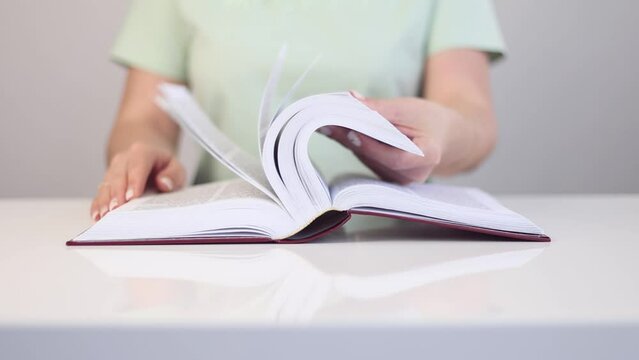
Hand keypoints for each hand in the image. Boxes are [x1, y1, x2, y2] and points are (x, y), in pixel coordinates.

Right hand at [90, 142, 185, 220]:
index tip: (132, 196)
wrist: (149, 159)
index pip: (137, 165)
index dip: (134, 181)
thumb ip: (173, 175)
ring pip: (107, 184)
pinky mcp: (107, 181)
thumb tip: (164, 183)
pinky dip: (98, 204)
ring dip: (104, 200)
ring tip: (104, 216)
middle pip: (119, 176)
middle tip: (116, 210)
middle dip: (117, 194)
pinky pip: (100, 192)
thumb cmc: (164, 167)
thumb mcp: (176, 168)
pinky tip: (96, 215)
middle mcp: (124, 159)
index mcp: (143, 152)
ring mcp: (113, 170)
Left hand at [323, 91, 460, 183]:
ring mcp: (399, 182)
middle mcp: (412, 176)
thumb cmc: (429, 119)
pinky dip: (355, 145)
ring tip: (328, 123)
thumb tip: (350, 102)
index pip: (393, 156)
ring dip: (349, 141)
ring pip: (368, 160)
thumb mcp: (408, 108)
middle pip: (376, 159)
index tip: (348, 130)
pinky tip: (339, 131)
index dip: (369, 145)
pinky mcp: (388, 178)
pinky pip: (367, 161)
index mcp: (426, 158)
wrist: (445, 136)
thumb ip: (379, 109)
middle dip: (351, 139)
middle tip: (326, 122)